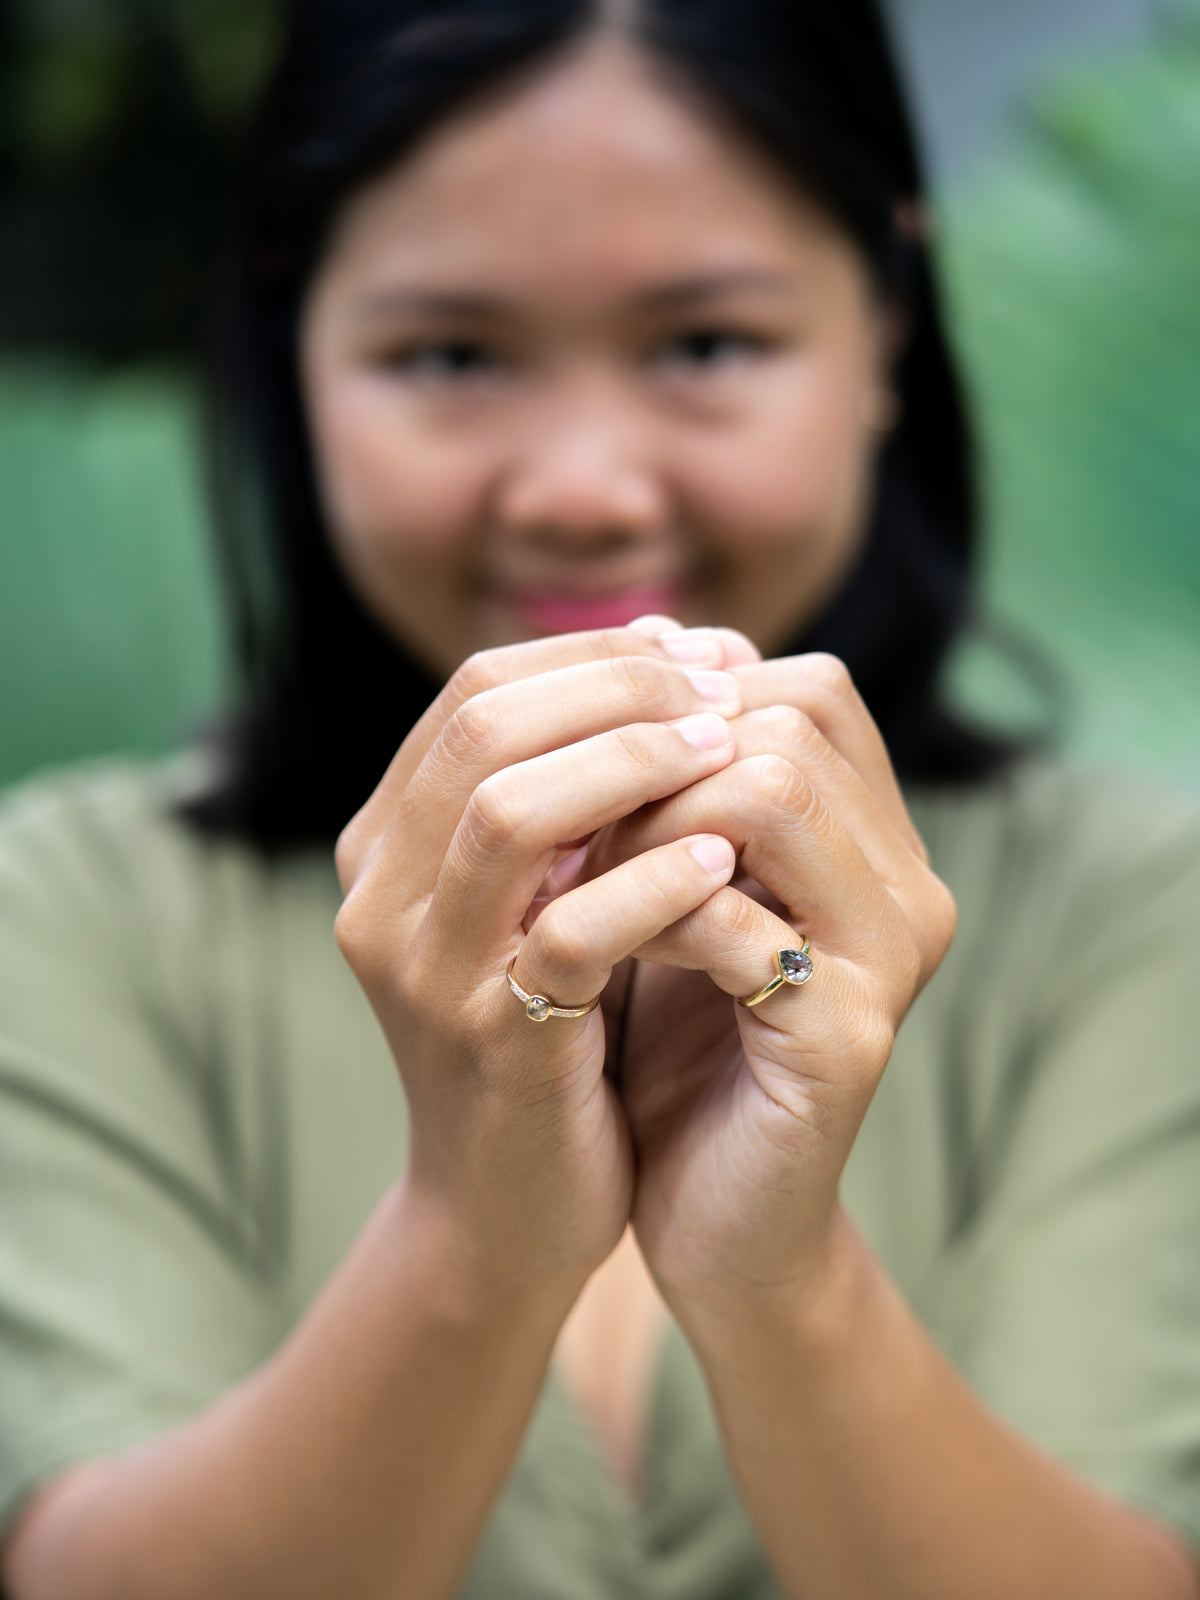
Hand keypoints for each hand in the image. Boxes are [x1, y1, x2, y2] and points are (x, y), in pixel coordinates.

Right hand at [332, 626, 755, 1301]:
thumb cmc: (547, 1035)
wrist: (506, 1211)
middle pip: (486, 727)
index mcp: (386, 842)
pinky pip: (567, 932)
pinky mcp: (490, 1042)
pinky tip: (720, 858)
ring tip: (730, 748)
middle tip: (724, 685)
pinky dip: (650, 882)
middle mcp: (381, 893)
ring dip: (634, 761)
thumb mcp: (539, 900)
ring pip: (509, 810)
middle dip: (618, 687)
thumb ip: (574, 798)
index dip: (593, 653)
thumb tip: (680, 658)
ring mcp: (425, 970)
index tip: (695, 649)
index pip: (476, 689)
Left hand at [587, 652, 956, 1320]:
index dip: (680, 701)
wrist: (711, 1219)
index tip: (587, 763)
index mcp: (872, 840)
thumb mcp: (668, 891)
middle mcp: (905, 883)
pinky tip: (592, 962)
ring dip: (642, 827)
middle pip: (791, 715)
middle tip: (572, 831)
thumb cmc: (673, 1045)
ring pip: (769, 792)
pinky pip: (740, 922)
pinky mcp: (849, 1037)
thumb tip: (632, 642)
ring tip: (575, 889)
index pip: (804, 685)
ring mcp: (890, 957)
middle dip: (653, 756)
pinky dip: (644, 921)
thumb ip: (672, 786)